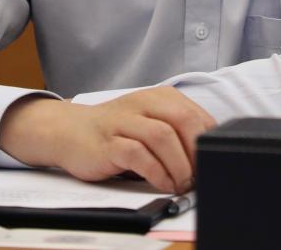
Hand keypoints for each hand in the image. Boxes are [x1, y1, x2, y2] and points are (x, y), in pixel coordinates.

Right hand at [0, 87, 216, 192]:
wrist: (70, 131)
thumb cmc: (116, 131)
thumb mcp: (149, 121)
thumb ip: (175, 131)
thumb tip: (206, 156)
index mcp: (160, 97)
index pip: (197, 116)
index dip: (208, 143)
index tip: (210, 163)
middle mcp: (143, 104)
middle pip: (183, 121)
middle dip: (196, 152)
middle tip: (198, 175)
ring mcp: (124, 122)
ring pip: (162, 136)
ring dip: (178, 165)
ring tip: (181, 184)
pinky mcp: (108, 143)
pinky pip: (137, 155)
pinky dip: (156, 172)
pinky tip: (161, 183)